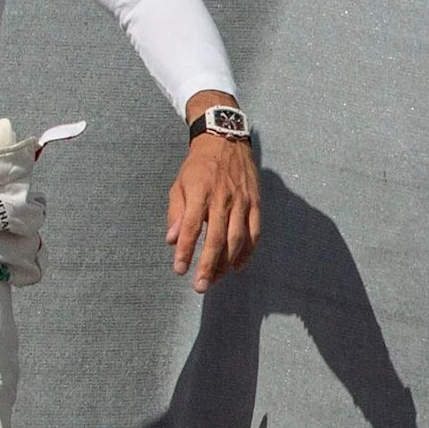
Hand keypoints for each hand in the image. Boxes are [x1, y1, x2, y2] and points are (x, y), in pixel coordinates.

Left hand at [167, 125, 261, 292]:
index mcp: (200, 193)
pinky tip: (237, 266)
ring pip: (237, 238)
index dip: (185, 250)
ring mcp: (242, 202)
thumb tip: (172, 240)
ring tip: (215, 278)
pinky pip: (254, 232)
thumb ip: (176, 213)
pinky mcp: (255, 203)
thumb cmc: (198, 167)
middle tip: (200, 286)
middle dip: (208, 265)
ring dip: (226, 262)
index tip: (179, 269)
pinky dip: (247, 252)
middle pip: (217, 238)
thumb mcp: (179, 185)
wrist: (226, 141)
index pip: (192, 227)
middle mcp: (223, 198)